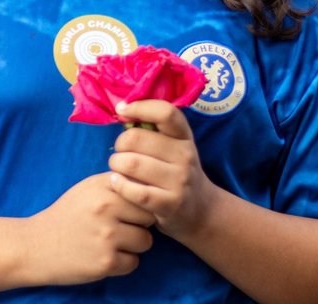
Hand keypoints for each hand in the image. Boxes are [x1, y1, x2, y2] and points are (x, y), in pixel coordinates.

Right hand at [24, 172, 155, 286]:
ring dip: (132, 246)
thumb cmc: (66, 215)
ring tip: (110, 243)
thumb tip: (150, 184)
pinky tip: (104, 256)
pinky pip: (134, 263)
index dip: (139, 203)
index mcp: (103, 187)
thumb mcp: (87, 188)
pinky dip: (122, 263)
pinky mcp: (106, 262)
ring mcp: (106, 236)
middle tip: (118, 228)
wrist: (36, 246)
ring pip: (146, 241)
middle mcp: (106, 208)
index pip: (144, 192)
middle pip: (149, 217)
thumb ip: (117, 183)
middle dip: (138, 224)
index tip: (127, 210)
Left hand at [107, 99, 217, 243]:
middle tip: (119, 152)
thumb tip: (122, 108)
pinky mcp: (170, 204)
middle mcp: (185, 156)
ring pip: (132, 163)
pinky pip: (134, 190)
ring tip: (117, 168)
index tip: (122, 110)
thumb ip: (153, 130)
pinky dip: (119, 184)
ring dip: (116, 164)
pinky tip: (116, 182)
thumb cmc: (176, 172)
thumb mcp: (174, 147)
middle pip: (136, 138)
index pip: (165, 112)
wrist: (201, 211)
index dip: (139, 106)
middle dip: (119, 144)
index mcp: (184, 137)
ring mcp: (179, 181)